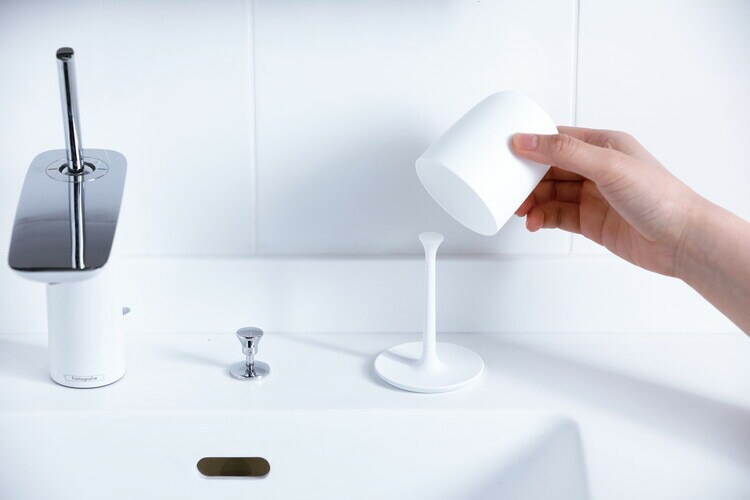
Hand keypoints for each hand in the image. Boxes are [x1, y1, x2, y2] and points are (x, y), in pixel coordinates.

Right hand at [511, 126, 702, 276]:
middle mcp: (596, 169)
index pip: (557, 139)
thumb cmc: (659, 197)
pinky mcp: (590, 221)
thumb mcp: (607, 166)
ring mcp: (592, 196)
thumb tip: (527, 139)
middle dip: (526, 178)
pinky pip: (556, 216)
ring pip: (550, 194)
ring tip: (521, 210)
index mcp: (603, 145)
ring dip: (532, 201)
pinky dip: (541, 218)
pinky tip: (535, 222)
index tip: (506, 152)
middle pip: (549, 168)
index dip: (531, 144)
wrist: (682, 241)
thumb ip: (564, 152)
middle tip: (508, 188)